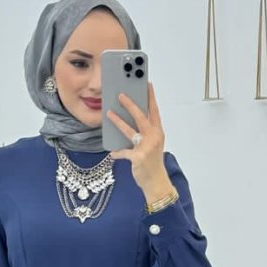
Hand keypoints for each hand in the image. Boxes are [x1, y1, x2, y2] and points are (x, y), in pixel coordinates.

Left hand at [107, 81, 167, 199]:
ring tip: (108, 113)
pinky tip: (113, 153)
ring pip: (130, 130)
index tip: (147, 84)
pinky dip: (118, 153)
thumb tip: (129, 121)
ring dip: (118, 121)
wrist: (156, 182)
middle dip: (130, 104)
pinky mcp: (138, 157)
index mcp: (158, 132)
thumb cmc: (152, 162)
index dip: (151, 97)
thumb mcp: (152, 145)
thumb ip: (143, 133)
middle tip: (120, 95)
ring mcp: (146, 147)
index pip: (154, 111)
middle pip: (141, 117)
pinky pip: (124, 152)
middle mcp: (154, 137)